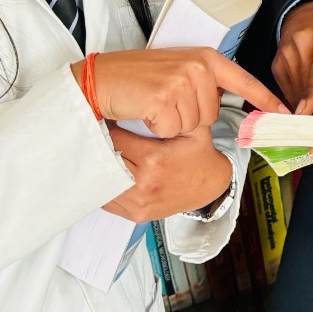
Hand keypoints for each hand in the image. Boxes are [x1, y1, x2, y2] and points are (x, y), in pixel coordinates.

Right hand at [71, 48, 285, 138]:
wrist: (99, 80)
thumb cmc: (134, 80)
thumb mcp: (176, 74)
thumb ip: (201, 85)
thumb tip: (216, 109)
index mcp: (204, 58)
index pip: (242, 80)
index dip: (265, 99)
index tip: (286, 113)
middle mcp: (198, 66)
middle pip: (211, 114)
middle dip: (187, 117)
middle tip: (162, 103)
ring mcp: (182, 80)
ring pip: (193, 125)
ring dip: (172, 124)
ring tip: (152, 105)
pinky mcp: (165, 97)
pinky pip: (173, 130)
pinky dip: (157, 129)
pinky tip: (144, 113)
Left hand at [104, 125, 233, 222]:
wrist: (211, 186)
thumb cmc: (198, 154)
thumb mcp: (193, 128)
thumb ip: (172, 113)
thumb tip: (146, 97)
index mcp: (154, 159)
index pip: (115, 139)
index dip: (109, 127)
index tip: (109, 121)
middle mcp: (144, 183)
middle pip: (106, 160)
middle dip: (103, 146)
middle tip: (101, 136)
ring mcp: (139, 202)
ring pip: (104, 181)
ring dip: (102, 167)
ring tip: (106, 154)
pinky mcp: (137, 214)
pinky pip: (110, 200)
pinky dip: (108, 186)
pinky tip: (113, 174)